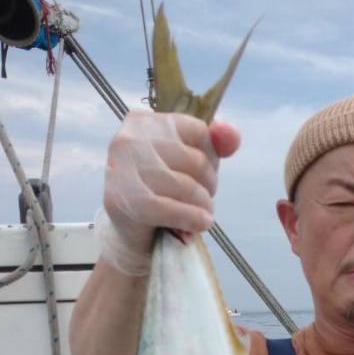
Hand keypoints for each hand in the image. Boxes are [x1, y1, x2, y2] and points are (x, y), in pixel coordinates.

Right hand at [96, 110, 240, 274]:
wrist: (129, 232)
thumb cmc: (160, 192)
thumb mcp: (188, 162)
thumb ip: (214, 143)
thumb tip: (231, 133)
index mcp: (144, 122)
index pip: (200, 131)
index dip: (211, 158)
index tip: (200, 174)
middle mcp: (129, 139)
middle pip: (196, 161)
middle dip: (207, 185)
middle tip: (199, 199)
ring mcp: (122, 170)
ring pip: (187, 187)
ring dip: (202, 207)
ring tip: (198, 214)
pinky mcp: (125, 201)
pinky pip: (172, 210)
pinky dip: (193, 220)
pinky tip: (199, 224)